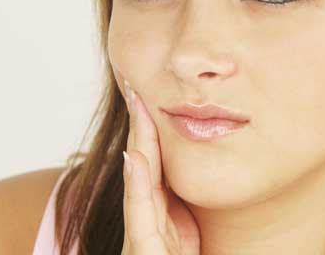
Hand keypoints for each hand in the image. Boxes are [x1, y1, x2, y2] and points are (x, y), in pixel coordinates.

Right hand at [120, 78, 200, 254]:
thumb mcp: (187, 235)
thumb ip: (176, 207)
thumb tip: (177, 169)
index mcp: (163, 214)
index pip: (155, 163)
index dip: (151, 130)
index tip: (148, 95)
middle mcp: (150, 219)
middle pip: (144, 164)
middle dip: (141, 126)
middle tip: (136, 86)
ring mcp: (145, 234)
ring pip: (140, 181)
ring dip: (138, 142)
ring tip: (137, 107)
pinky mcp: (144, 251)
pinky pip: (141, 214)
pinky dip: (137, 184)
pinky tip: (137, 156)